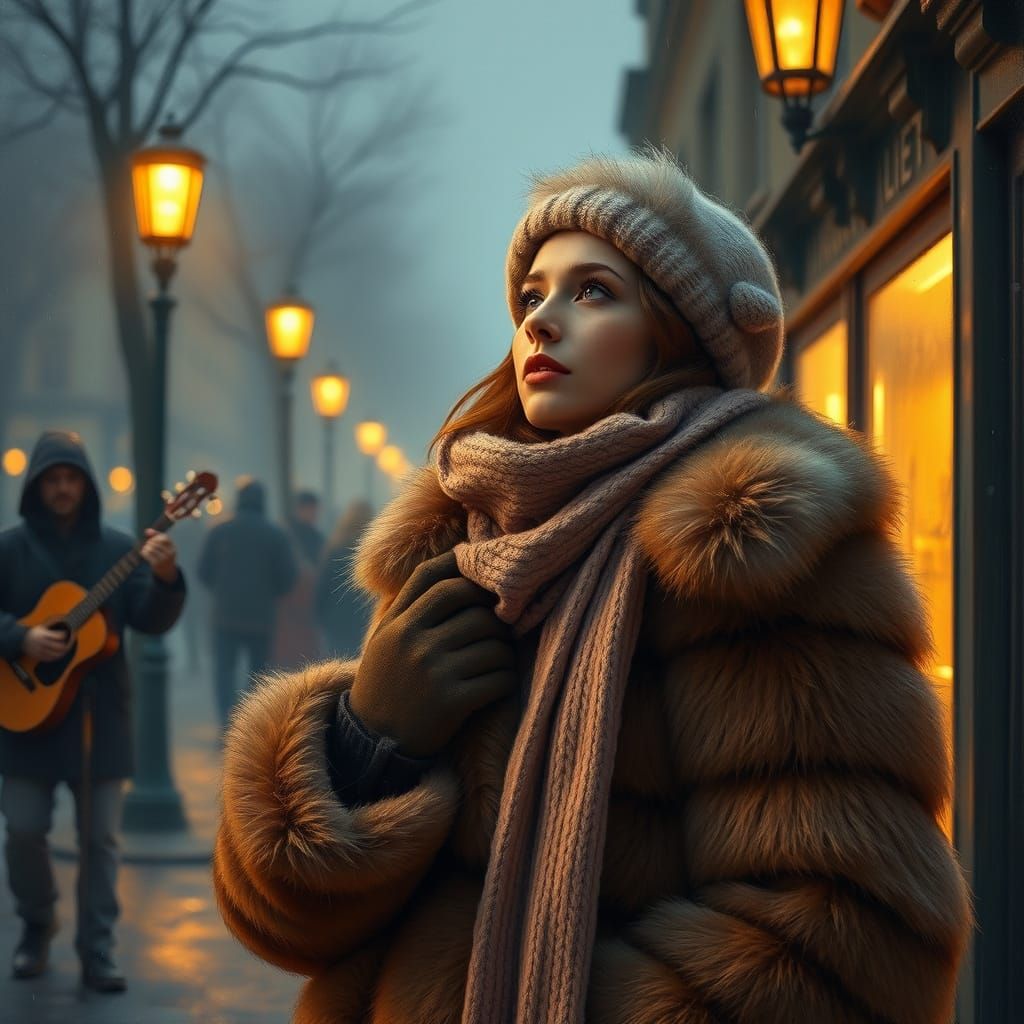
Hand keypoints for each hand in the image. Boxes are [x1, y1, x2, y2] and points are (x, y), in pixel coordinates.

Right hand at [24, 625, 70, 662]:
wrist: (20, 640)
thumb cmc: (34, 633)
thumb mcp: (41, 628)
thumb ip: (51, 627)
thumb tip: (62, 623)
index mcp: (43, 635)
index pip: (57, 636)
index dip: (63, 635)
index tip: (65, 634)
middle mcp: (41, 643)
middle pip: (57, 646)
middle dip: (64, 646)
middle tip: (67, 645)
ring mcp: (39, 650)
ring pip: (54, 654)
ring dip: (61, 653)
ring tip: (64, 651)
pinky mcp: (37, 656)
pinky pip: (48, 659)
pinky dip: (54, 658)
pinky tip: (58, 655)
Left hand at [140, 529, 177, 582]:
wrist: (167, 571)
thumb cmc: (164, 555)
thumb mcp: (164, 546)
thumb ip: (156, 536)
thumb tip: (147, 530)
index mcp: (172, 548)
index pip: (164, 538)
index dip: (156, 536)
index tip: (152, 539)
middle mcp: (170, 553)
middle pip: (156, 542)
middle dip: (150, 542)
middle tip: (147, 544)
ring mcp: (163, 559)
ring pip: (151, 548)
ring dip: (146, 547)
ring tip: (145, 548)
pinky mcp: (156, 564)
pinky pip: (147, 555)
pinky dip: (143, 552)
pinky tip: (143, 552)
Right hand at [349, 550, 517, 756]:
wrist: (371, 742)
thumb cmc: (387, 682)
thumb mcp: (386, 638)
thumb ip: (413, 605)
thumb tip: (456, 561)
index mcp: (397, 623)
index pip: (436, 580)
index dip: (466, 573)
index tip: (483, 579)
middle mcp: (413, 641)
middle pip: (475, 610)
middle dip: (496, 617)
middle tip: (501, 628)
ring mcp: (433, 671)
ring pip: (493, 644)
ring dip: (505, 652)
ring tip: (499, 659)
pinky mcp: (452, 701)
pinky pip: (498, 677)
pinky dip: (506, 679)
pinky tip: (499, 683)